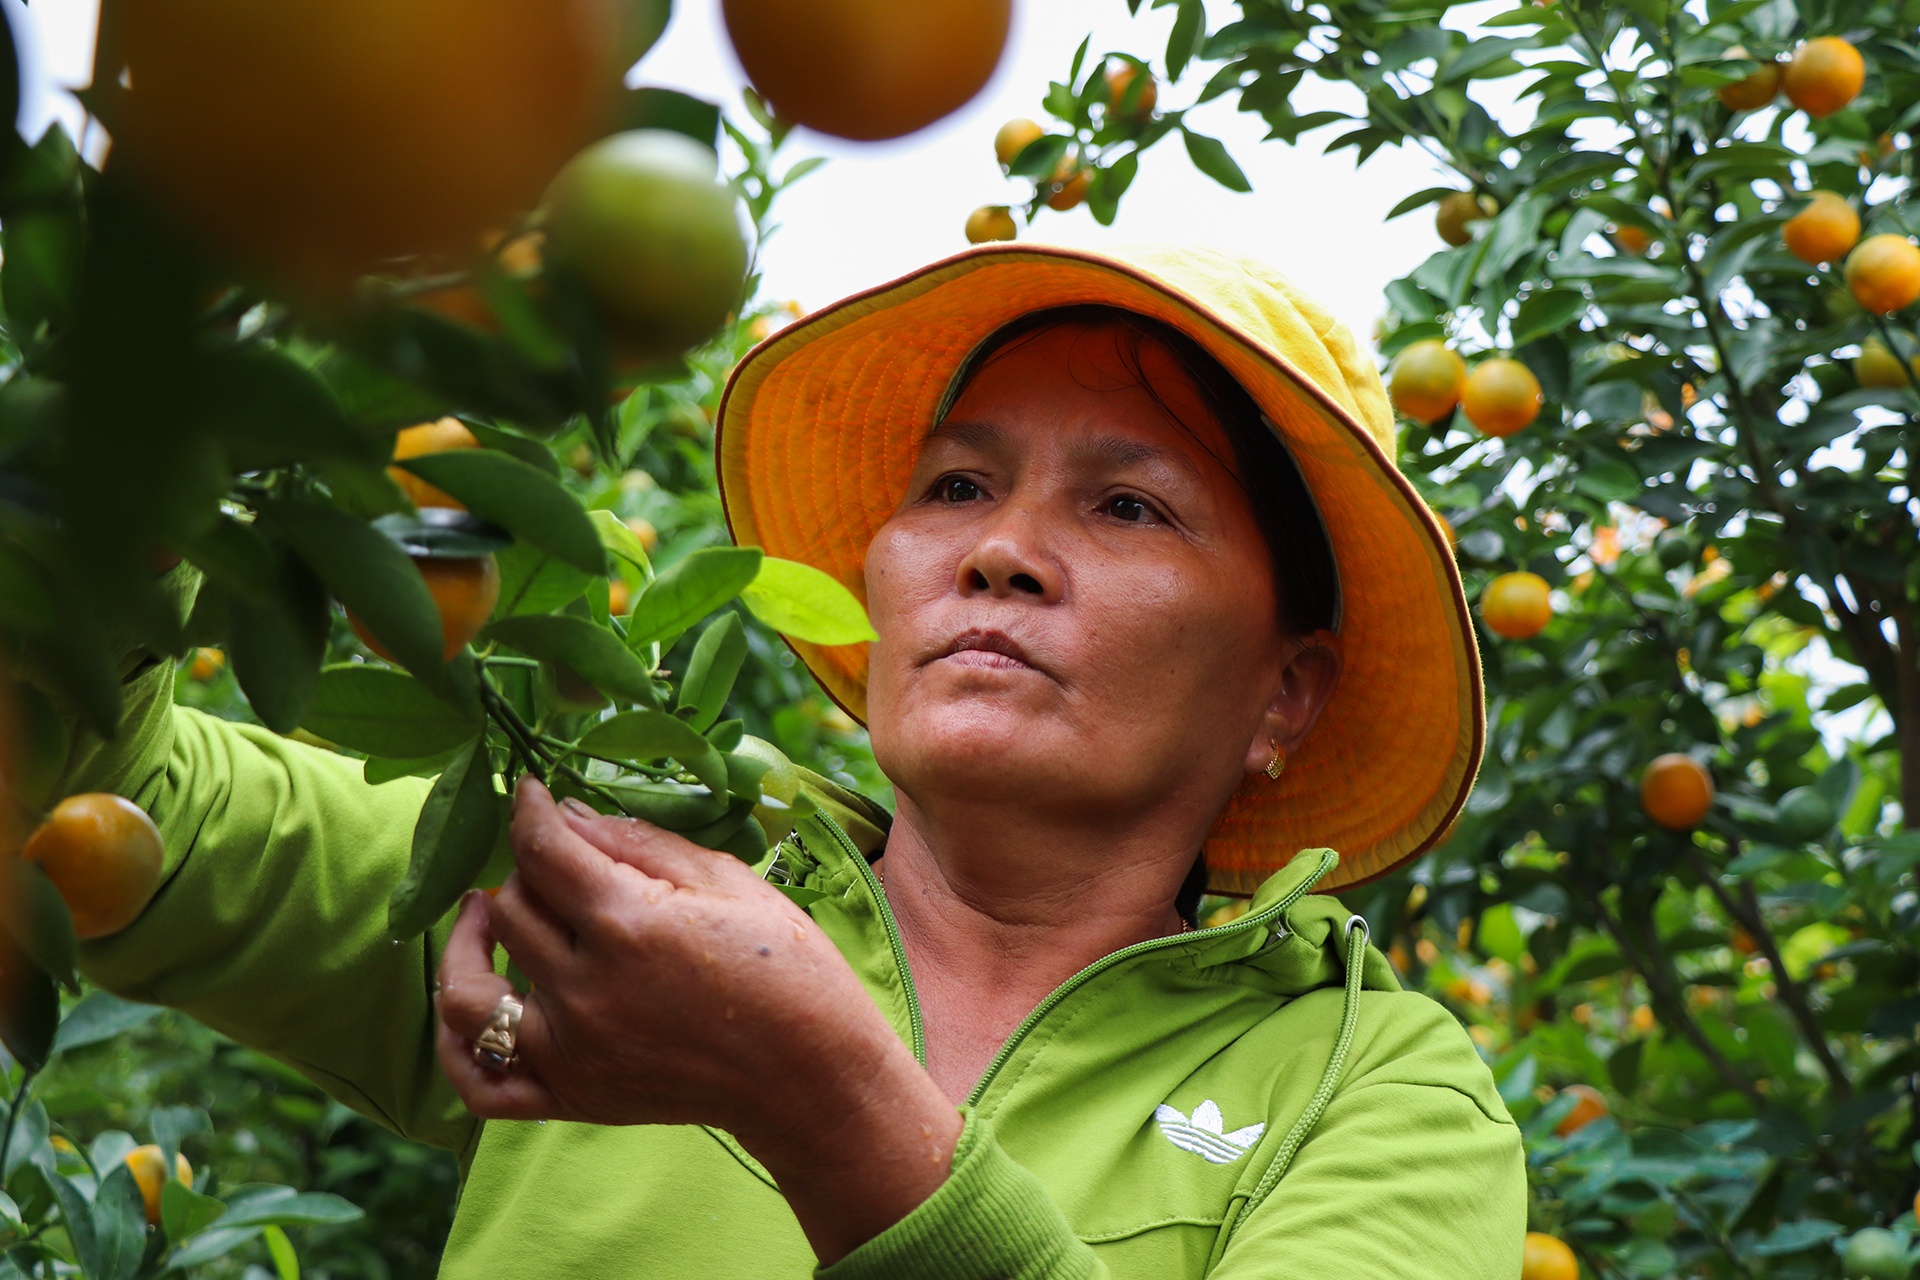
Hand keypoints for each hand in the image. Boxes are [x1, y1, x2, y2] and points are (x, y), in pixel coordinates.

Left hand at [433, 778, 961, 1261]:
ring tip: (484, 912)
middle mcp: (584, 988)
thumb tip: (570, 813)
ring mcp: (570, 1050)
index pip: (544, 847)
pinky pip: (477, 1082)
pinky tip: (469, 1001)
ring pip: (471, 988)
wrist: (810, 1077)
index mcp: (627, 922)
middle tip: (554, 858)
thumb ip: (640, 842)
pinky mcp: (571, 1098)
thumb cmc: (788, 969)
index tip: (528, 792)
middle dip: (526, 868)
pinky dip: (455, 1045)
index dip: (529, 808)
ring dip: (468, 942)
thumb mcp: (727, 880)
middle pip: (511, 906)